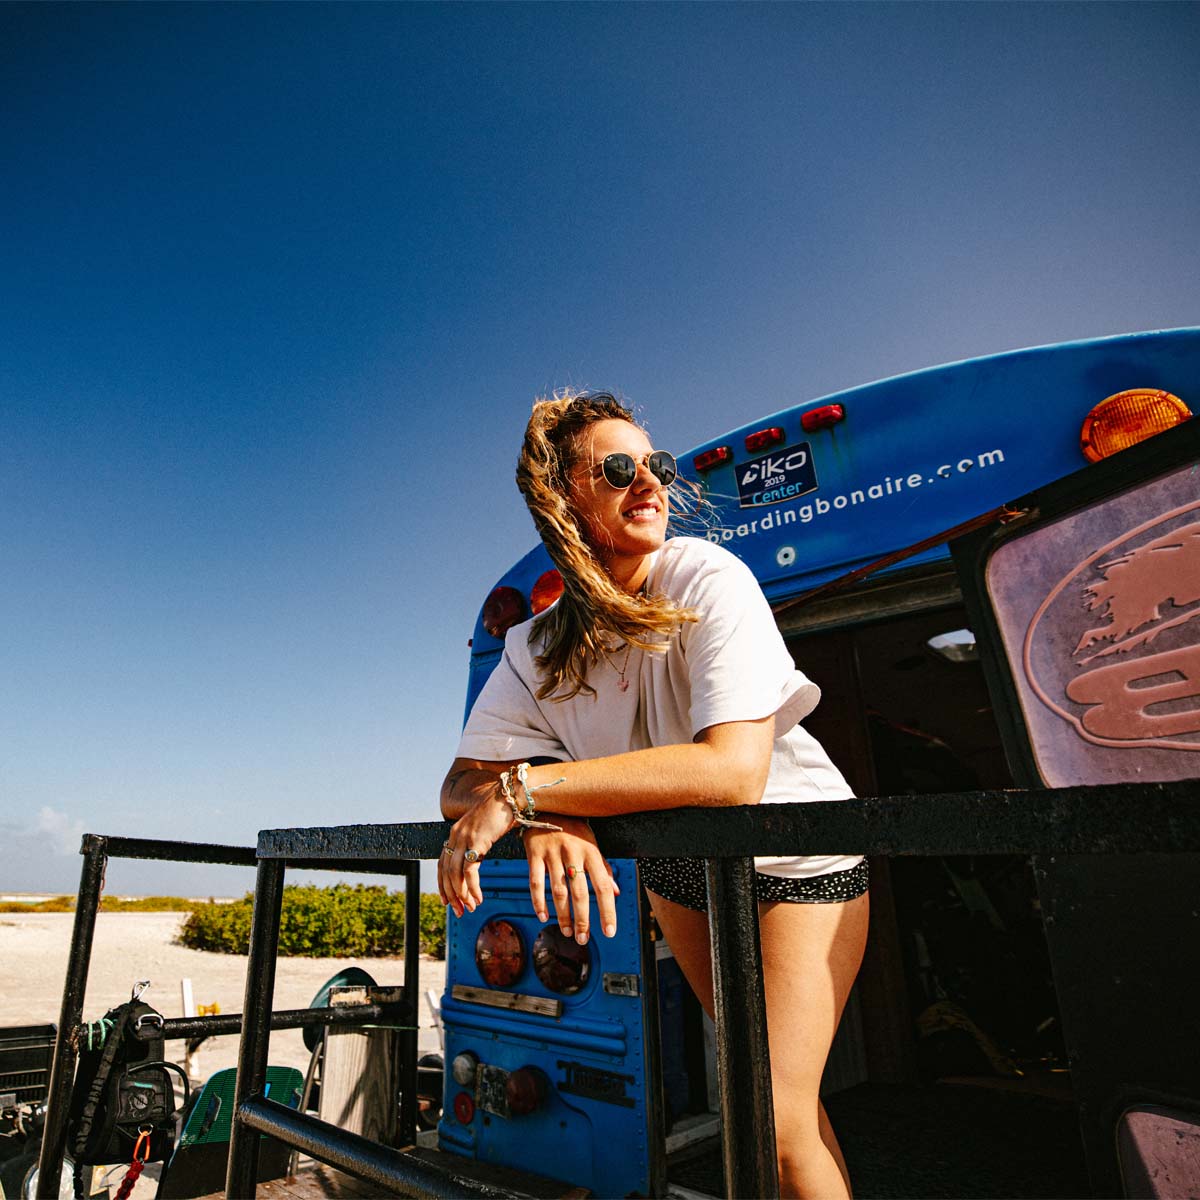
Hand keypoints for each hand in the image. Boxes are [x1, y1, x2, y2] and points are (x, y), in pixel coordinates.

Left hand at [437, 785, 513, 917]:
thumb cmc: (503, 811)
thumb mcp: (484, 828)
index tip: (448, 900)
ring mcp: (465, 838)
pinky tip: (479, 898)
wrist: (511, 795)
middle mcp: (456, 835)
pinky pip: (469, 872)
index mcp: (456, 833)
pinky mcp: (477, 841)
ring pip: (455, 875)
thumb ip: (477, 841)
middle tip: (459, 911)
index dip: (443, 884)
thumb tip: (477, 854)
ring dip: (462, 895)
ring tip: (470, 907)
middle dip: (451, 895)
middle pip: (446, 872)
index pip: (441, 864)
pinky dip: (472, 888)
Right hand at [523, 816, 619, 943]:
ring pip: (558, 890)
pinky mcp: (534, 852)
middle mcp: (573, 852)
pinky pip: (535, 881)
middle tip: (583, 939)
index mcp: (591, 851)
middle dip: (583, 919)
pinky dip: (538, 901)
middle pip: (580, 892)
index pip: (603, 886)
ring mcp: (553, 852)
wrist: (547, 802)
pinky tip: (543, 916)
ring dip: (563, 915)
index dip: (607, 910)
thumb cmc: (574, 827)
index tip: (609, 932)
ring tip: (567, 932)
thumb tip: (615, 892)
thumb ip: (603, 868)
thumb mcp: (592, 843)